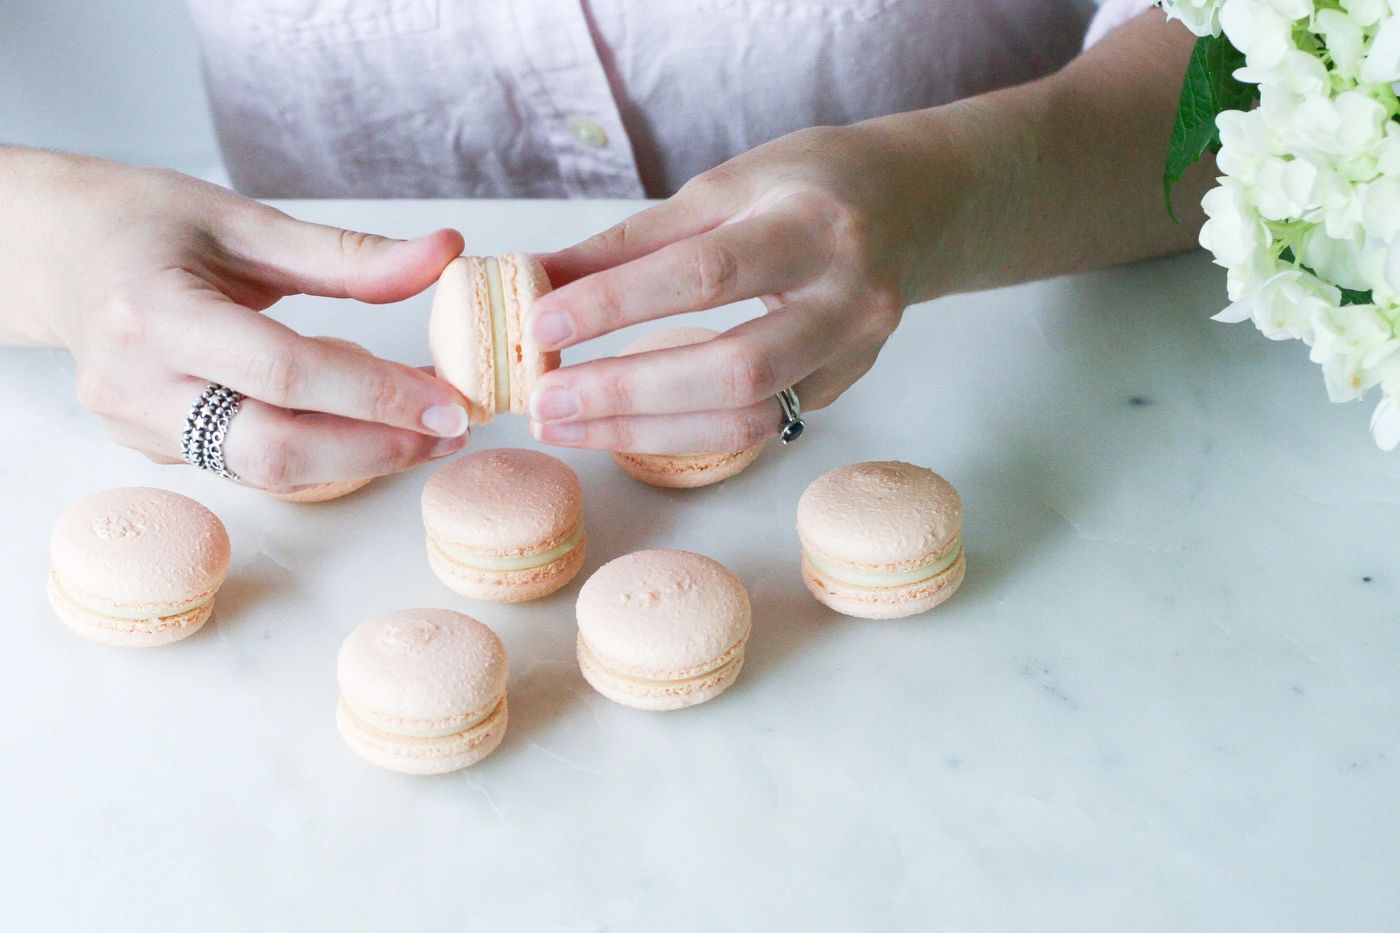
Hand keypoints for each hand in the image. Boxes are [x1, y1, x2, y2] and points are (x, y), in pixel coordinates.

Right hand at [2, 149, 469, 491]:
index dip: (374, 392)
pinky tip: (362, 423)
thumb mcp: (246, 222)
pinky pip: (248, 462)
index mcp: (153, 312)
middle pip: (274, 448)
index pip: (283, 371)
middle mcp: (135, 382)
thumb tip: (444, 254)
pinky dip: (317, 450)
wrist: (59, 253)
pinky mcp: (153, 447)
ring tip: (422, 431)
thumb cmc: (145, 224)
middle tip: (449, 429)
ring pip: (264, 471)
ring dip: (356, 458)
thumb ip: (348, 254)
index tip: (448, 400)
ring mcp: (137, 425)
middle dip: (376, 448)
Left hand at [526, 123, 949, 453]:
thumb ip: (635, 239)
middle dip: (628, 391)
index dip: (618, 303)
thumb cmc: (811, 184)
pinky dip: (681, 431)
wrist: (917, 208)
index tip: (543, 323)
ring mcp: (852, 354)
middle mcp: (846, 298)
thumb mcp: (726, 187)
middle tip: (544, 400)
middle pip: (734, 367)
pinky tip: (621, 425)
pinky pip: (755, 426)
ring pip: (747, 416)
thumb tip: (542, 277)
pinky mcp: (841, 388)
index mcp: (814, 226)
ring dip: (645, 430)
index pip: (706, 274)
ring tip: (565, 424)